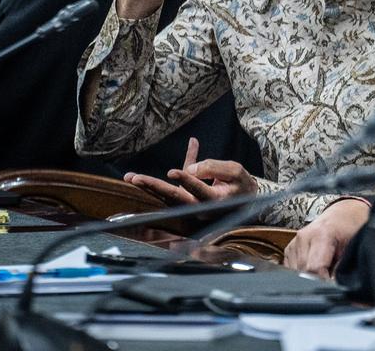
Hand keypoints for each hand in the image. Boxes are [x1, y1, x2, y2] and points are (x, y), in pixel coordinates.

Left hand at [123, 137, 257, 204]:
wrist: (244, 199)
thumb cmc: (240, 183)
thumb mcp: (235, 171)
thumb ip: (213, 167)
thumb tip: (189, 169)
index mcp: (215, 201)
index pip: (199, 190)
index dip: (186, 180)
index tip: (172, 171)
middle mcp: (199, 208)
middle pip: (174, 197)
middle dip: (154, 187)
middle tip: (136, 178)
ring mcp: (190, 207)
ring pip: (166, 196)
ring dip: (147, 187)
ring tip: (129, 177)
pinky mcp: (183, 202)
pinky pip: (168, 191)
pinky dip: (154, 184)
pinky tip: (137, 178)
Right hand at [283, 199, 370, 278]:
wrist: (341, 216)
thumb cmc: (349, 229)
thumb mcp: (351, 247)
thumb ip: (340, 267)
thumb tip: (331, 285)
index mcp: (321, 235)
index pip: (313, 268)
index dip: (323, 281)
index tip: (331, 285)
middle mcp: (304, 237)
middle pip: (303, 272)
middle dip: (316, 280)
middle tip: (330, 279)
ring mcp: (294, 242)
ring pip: (295, 272)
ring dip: (308, 276)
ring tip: (324, 269)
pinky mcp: (289, 248)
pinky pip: (291, 269)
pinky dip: (302, 272)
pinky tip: (314, 267)